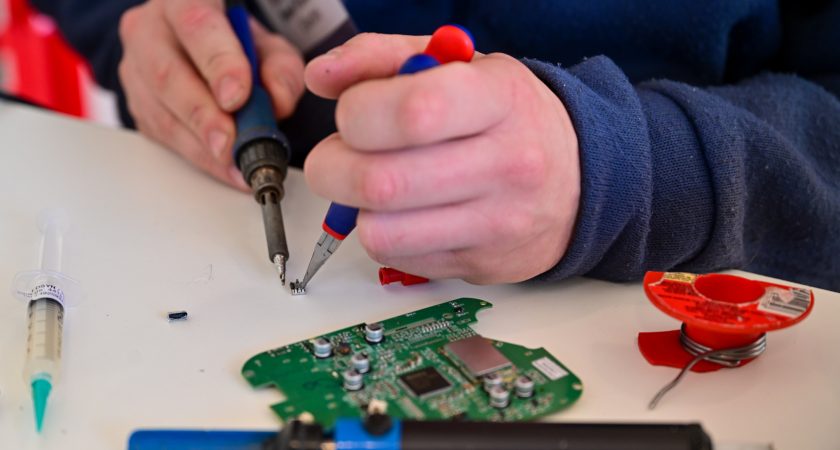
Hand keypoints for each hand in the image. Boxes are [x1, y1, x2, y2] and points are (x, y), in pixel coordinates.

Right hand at [118, 0, 303, 188]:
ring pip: (160, 110)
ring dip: (201, 145)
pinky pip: (162, 134)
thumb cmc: (239, 45)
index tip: (238, 98)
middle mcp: (151, 29)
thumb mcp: (271, 47)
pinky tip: (225, 168)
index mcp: (185, 0)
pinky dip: (198, 156)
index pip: (196, 24)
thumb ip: (281, 70)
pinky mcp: (137, 104)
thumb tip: (278, 101)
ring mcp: (136, 67)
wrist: (204, 52)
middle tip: (231, 143)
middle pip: (168, 73)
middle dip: (203, 115)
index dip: (217, 63)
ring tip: (235, 165)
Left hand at [303, 34, 579, 283]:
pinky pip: (396, 259)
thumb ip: (383, 58)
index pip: (413, 112)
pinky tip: (405, 214)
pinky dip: (384, 236)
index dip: (357, 114)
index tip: (351, 115)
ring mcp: (497, 223)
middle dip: (332, 168)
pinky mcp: (481, 265)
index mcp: (498, 99)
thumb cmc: (507, 118)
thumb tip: (322, 77)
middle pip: (382, 182)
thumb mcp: (457, 67)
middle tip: (338, 157)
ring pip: (381, 232)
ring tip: (374, 187)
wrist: (579, 178)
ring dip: (355, 209)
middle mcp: (506, 164)